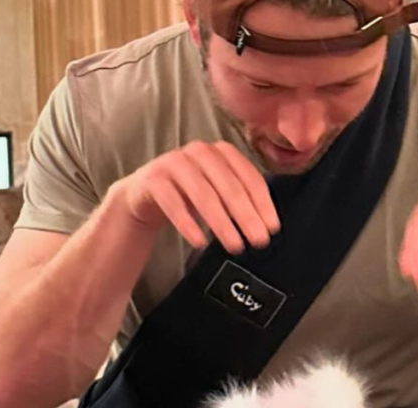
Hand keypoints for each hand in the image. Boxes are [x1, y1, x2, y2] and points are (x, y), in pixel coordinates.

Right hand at [111, 140, 280, 253]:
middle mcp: (199, 152)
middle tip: (259, 241)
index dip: (263, 204)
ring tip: (235, 246)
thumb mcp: (218, 192)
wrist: (145, 193)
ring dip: (222, 223)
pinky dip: (188, 223)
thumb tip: (268, 226)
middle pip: (229, 185)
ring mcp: (174, 162)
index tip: (272, 228)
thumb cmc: (190, 194)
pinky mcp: (153, 179)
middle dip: (247, 215)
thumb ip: (241, 201)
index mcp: (222, 152)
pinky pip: (172, 202)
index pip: (249, 177)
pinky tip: (200, 242)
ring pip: (203, 194)